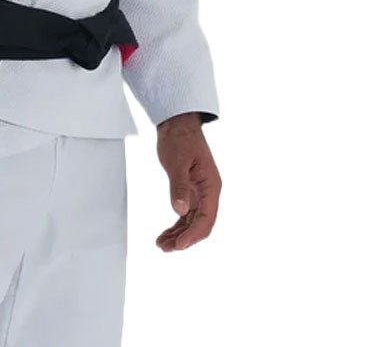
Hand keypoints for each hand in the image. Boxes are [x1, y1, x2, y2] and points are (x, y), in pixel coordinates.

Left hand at [154, 112, 220, 250]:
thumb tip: (180, 211)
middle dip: (185, 239)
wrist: (176, 125)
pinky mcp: (189, 191)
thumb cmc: (180, 138)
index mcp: (211, 185)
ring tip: (162, 245)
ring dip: (178, 235)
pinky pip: (185, 214)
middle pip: (200, 224)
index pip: (207, 218)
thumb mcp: (177, 161)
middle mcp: (207, 192)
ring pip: (192, 222)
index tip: (179, 245)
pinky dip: (176, 225)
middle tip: (166, 248)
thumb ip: (178, 186)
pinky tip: (165, 234)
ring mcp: (199, 193)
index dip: (193, 234)